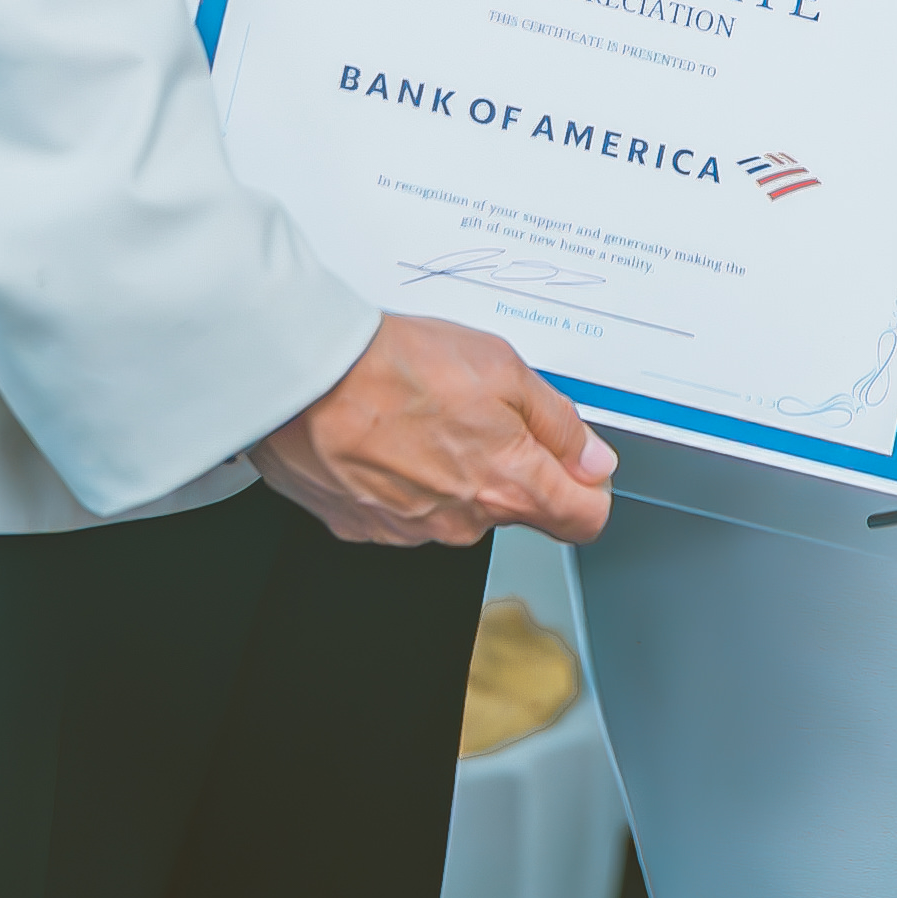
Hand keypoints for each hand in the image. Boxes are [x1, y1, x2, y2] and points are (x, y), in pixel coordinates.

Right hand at [250, 314, 617, 545]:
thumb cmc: (394, 367)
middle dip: (509, 462)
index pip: (583, 520)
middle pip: (515, 506)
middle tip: (476, 408)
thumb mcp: (503, 368)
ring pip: (458, 505)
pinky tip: (385, 435)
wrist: (304, 381)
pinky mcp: (365, 528)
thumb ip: (558, 422)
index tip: (576, 461)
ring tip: (421, 413)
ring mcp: (412, 530)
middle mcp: (465, 522)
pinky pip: (404, 508)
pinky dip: (403, 477)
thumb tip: (592, 458)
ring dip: (452, 467)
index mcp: (509, 485)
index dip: (587, 487)